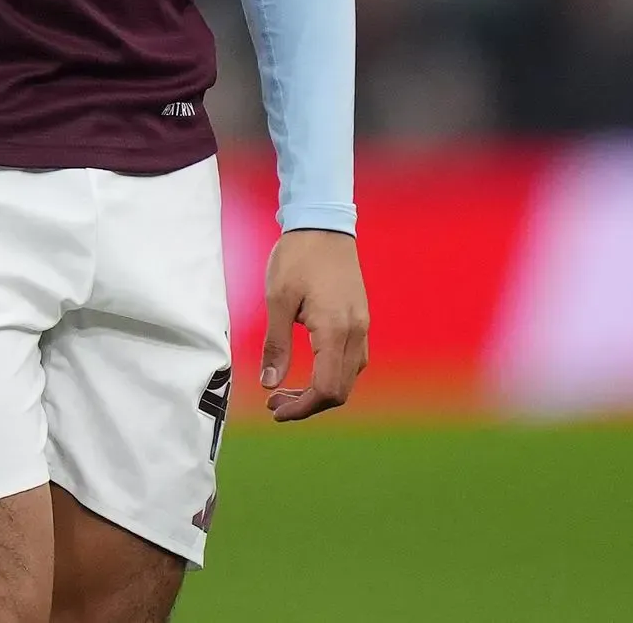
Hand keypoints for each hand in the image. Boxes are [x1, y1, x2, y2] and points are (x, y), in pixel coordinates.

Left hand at [260, 229, 367, 421]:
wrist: (323, 223)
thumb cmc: (298, 256)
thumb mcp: (277, 299)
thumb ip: (276, 345)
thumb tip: (269, 383)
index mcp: (335, 330)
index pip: (326, 389)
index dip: (301, 408)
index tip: (276, 409)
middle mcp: (355, 332)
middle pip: (340, 389)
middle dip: (308, 404)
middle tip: (276, 402)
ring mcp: (362, 325)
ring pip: (348, 376)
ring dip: (321, 390)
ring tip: (288, 388)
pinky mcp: (360, 318)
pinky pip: (352, 359)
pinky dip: (332, 372)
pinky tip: (310, 367)